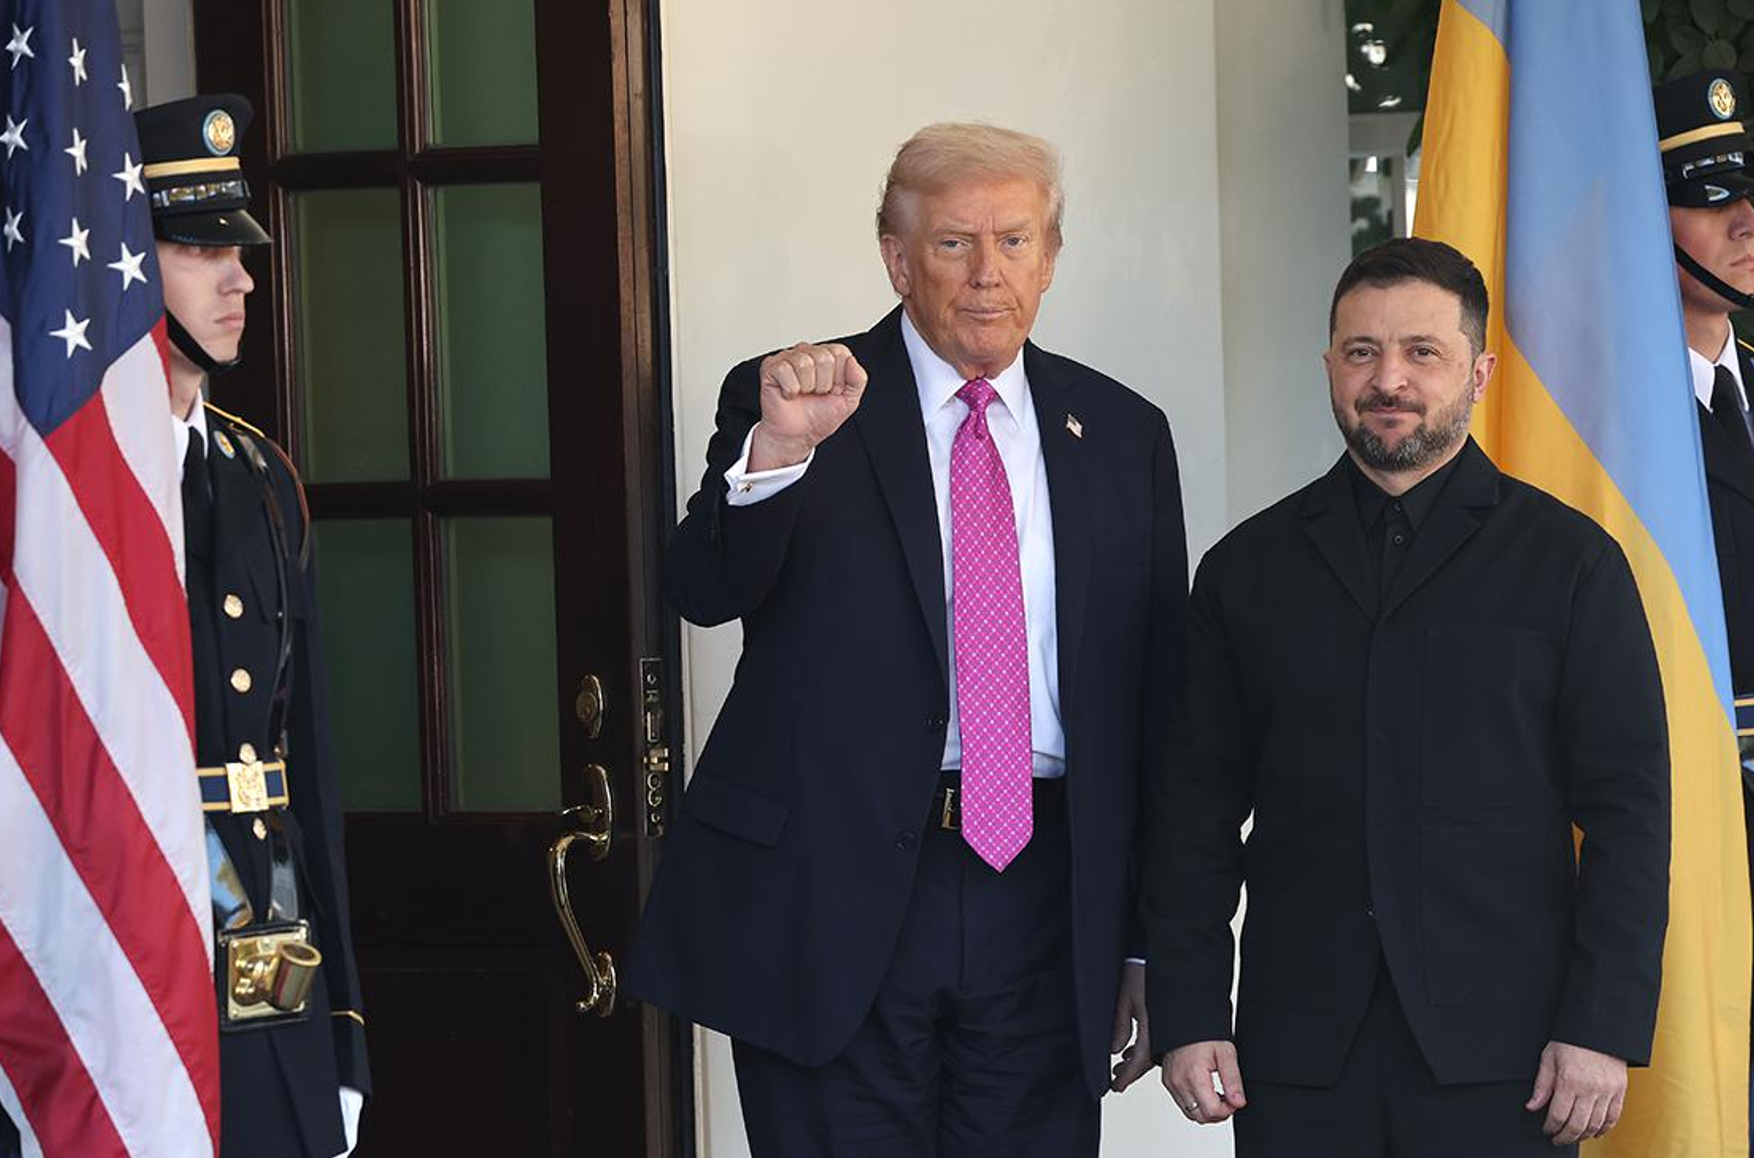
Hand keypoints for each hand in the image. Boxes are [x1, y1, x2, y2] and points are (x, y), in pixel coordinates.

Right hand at [750, 343, 867, 469]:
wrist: (797, 436)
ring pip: (804, 363)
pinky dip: (790, 389)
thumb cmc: (819, 417)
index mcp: (828, 356)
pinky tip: (789, 394)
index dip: (839, 378)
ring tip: (803, 394)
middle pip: (823, 358)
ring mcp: (788, 358)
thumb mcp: (849, 401)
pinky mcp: (771, 367)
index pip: (840, 353)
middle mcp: (808, 352)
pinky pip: (785, 370)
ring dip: (806, 387)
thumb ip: (858, 379)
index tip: (831, 391)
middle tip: (815, 394)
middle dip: (823, 384)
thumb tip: (852, 360)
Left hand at [1109, 962, 1152, 1091]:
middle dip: (1130, 1071)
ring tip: (1120, 1067)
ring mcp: (1162, 1025)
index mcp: (1152, 1025)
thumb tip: (1115, 1049)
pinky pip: (1154, 1041)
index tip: (1117, 1086)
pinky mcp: (1161, 1019)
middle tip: (1117, 1081)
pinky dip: (1141, 1049)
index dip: (1128, 1075)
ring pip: (1150, 1051)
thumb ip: (1120, 1026)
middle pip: (1147, 1059)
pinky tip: (1130, 1051)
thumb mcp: (1125, 1000)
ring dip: (1135, 1061)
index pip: (1141, 1059)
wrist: (1155, 957)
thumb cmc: (1140, 972)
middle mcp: (1160, 1028)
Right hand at [1162, 1039, 1245, 1123]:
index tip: (1233, 1100)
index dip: (1227, 1110)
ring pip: (1190, 1113)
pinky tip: (1203, 1090)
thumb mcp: (1225, 1053)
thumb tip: (1238, 1103)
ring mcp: (1171, 1084)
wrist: (1183, 1021)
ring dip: (1205, 1110)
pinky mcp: (1167, 1082)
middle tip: (1226, 1098)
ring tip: (1215, 1093)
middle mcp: (1179, 1083)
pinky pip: (1182, 1103)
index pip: (1211, 1111)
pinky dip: (1194, 1103)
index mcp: (1194, 1076)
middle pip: (1200, 1117)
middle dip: (1217, 1113)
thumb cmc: (1203, 1034)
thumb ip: (1233, 1081)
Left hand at [1525, 1041, 1625, 1145]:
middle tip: (1558, 1139)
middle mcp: (1590, 1089)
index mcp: (1569, 1081)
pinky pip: (1613, 1117)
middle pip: (1577, 1125)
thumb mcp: (1549, 1058)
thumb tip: (1532, 1107)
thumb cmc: (1570, 1041)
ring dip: (1584, 1136)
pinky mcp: (1620, 1091)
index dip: (1551, 1127)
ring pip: (1596, 1125)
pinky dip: (1604, 1129)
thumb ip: (1542, 1085)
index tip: (1546, 1130)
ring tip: (1573, 1137)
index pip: (1558, 1115)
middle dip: (1565, 1136)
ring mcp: (1607, 1091)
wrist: (1598, 1029)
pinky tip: (1595, 1132)